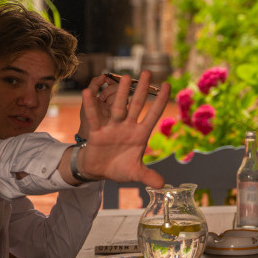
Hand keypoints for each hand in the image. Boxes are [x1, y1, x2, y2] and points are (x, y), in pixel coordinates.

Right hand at [77, 70, 169, 187]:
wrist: (99, 171)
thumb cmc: (120, 168)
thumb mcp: (135, 173)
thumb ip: (148, 176)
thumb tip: (162, 185)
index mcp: (140, 135)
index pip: (153, 115)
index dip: (160, 101)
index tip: (168, 85)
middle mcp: (128, 127)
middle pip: (136, 105)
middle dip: (142, 89)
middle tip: (147, 71)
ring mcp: (113, 127)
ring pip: (118, 107)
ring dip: (121, 93)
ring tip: (125, 76)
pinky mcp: (97, 132)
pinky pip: (95, 117)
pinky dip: (91, 106)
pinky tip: (88, 92)